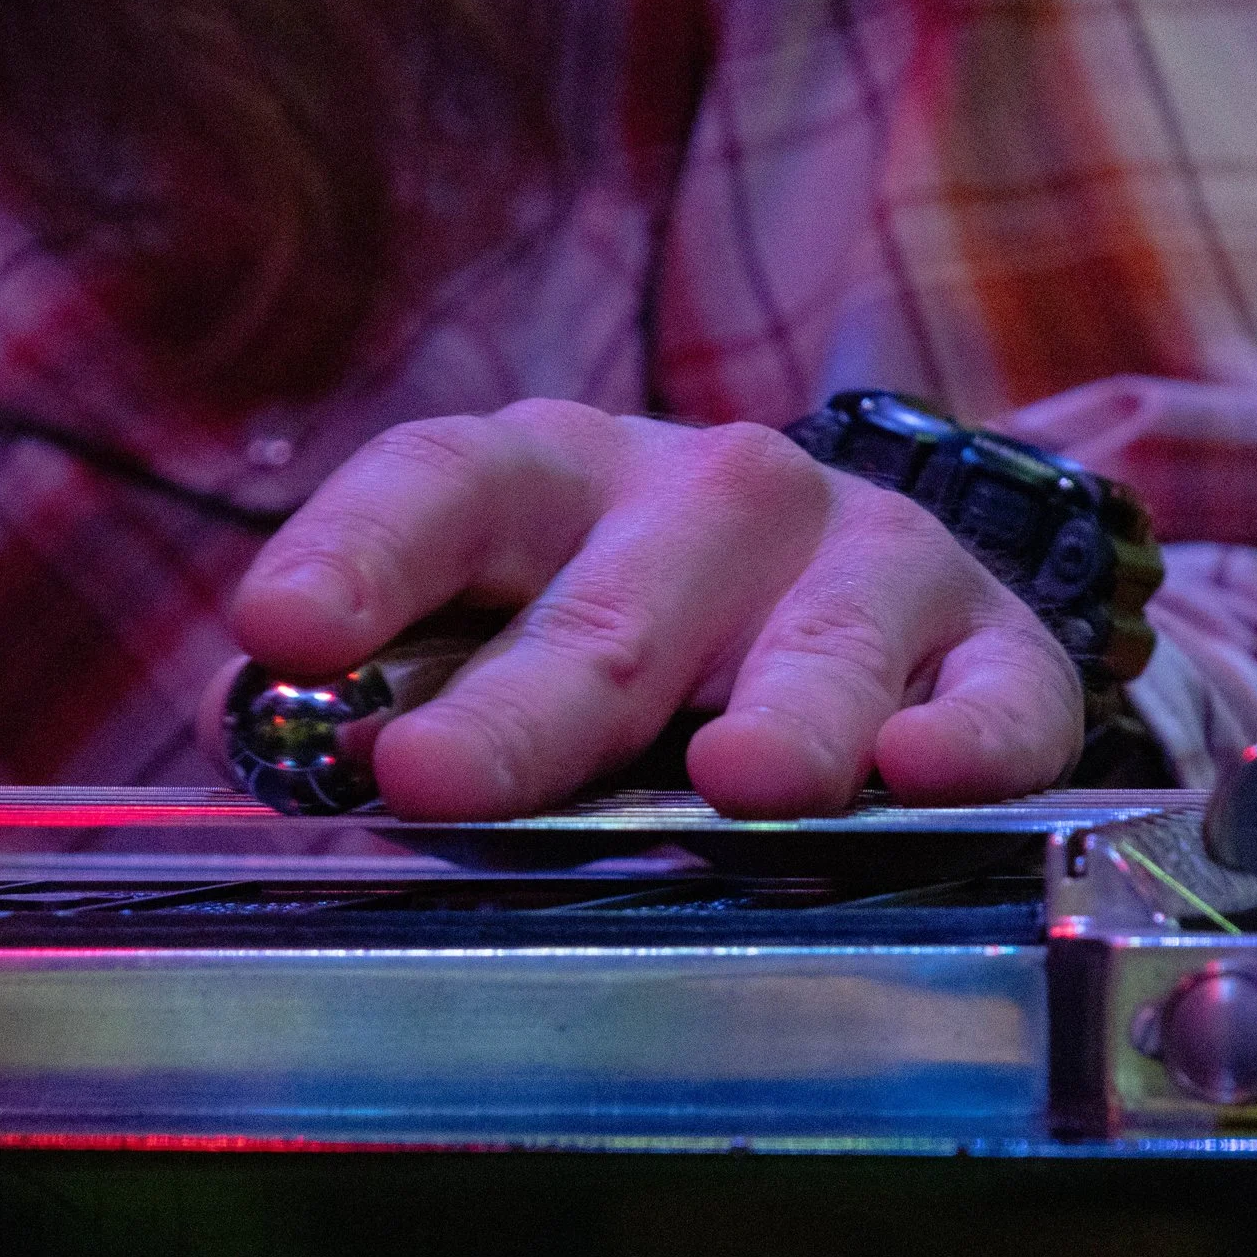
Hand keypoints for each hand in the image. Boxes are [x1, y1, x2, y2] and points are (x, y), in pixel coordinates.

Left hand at [201, 399, 1083, 819]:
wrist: (852, 580)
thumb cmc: (625, 621)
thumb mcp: (496, 621)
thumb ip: (390, 680)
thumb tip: (263, 736)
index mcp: (550, 478)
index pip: (441, 489)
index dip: (357, 557)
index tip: (282, 632)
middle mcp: (709, 494)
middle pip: (607, 606)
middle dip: (526, 704)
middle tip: (442, 776)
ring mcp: (859, 558)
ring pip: (817, 635)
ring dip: (781, 708)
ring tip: (743, 778)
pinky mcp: (986, 641)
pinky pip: (992, 693)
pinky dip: (966, 737)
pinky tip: (922, 774)